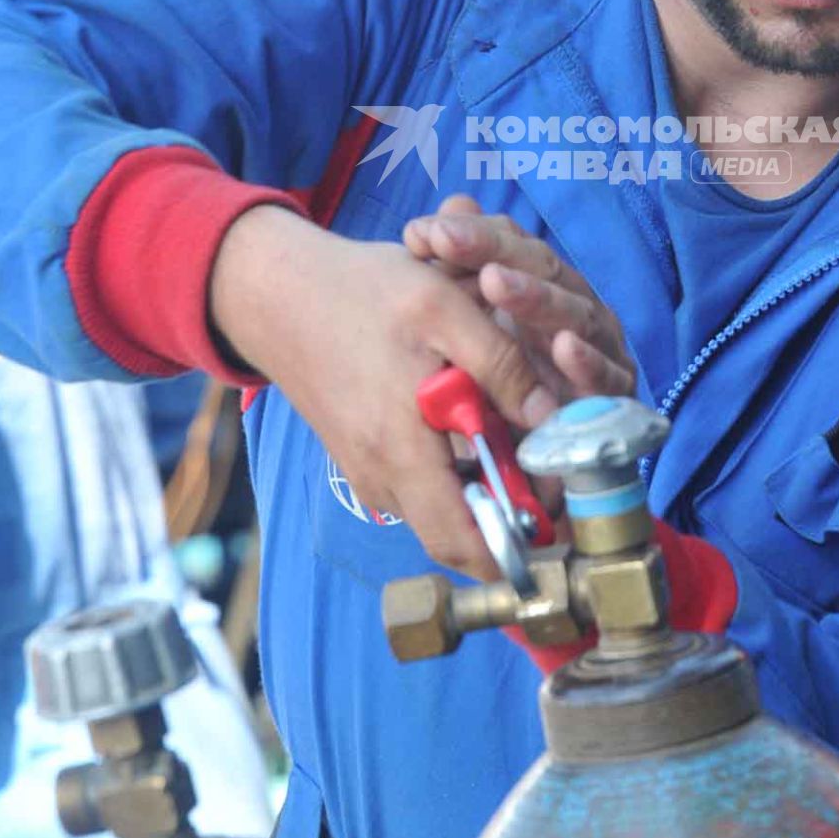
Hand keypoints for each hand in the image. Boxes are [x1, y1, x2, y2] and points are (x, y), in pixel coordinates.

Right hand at [208, 205, 559, 579]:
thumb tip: (553, 417)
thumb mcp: (442, 307)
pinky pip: (423, 484)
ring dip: (485, 481)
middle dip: (512, 506)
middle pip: (462, 531)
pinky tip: (471, 414)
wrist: (279, 293)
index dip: (521, 543)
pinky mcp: (366, 461)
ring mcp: (370, 474)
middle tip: (546, 457)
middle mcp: (382, 478)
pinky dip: (456, 466)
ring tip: (511, 424)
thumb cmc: (359, 294)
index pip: (464, 543)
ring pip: (445, 506)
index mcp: (401, 449)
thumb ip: (502, 363)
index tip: (560, 511)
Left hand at [402, 197, 636, 402]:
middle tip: (447, 242)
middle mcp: (576, 307)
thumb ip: (467, 269)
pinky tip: (564, 347)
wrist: (559, 453)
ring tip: (494, 282)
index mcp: (546, 285)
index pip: (513, 245)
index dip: (472, 234)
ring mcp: (601, 348)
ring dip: (536, 299)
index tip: (422, 233)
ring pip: (574, 314)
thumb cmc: (516, 382)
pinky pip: (607, 377)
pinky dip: (588, 363)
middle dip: (494, 253)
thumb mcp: (480, 327)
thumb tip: (455, 202)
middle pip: (543, 269)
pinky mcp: (619, 396)